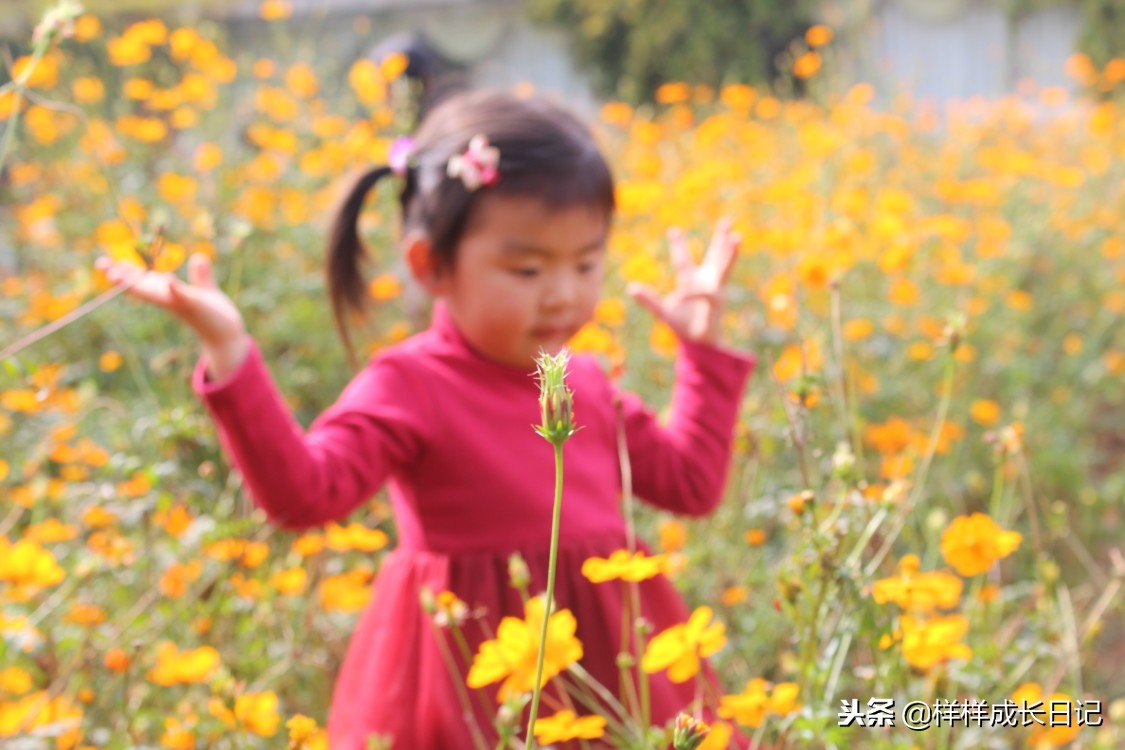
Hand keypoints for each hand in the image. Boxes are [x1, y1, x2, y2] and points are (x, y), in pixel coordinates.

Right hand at [95, 253, 248, 377]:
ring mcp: (181, 304)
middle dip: (123, 278)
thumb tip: (199, 258)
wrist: (228, 334)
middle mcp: (170, 299)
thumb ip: (202, 276)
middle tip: (102, 267)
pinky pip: (184, 297)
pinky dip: (176, 290)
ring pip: (156, 293)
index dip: (124, 272)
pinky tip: (170, 281)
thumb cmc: (214, 314)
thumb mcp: (207, 290)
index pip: (143, 280)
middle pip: (142, 287)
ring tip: (119, 274)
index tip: (103, 263)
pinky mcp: (196, 307)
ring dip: (140, 285)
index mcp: (169, 292)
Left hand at [626, 217, 740, 345]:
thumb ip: (649, 300)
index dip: (678, 245)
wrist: (698, 344)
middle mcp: (705, 282)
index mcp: (691, 281)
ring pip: (723, 267)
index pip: (683, 259)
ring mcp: (713, 290)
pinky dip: (694, 294)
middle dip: (720, 239)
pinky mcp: (716, 302)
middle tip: (727, 221)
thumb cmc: (683, 326)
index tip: (673, 230)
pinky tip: (684, 295)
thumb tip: (631, 287)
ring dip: (730, 253)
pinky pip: (706, 294)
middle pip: (714, 255)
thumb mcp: (662, 311)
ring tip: (737, 237)